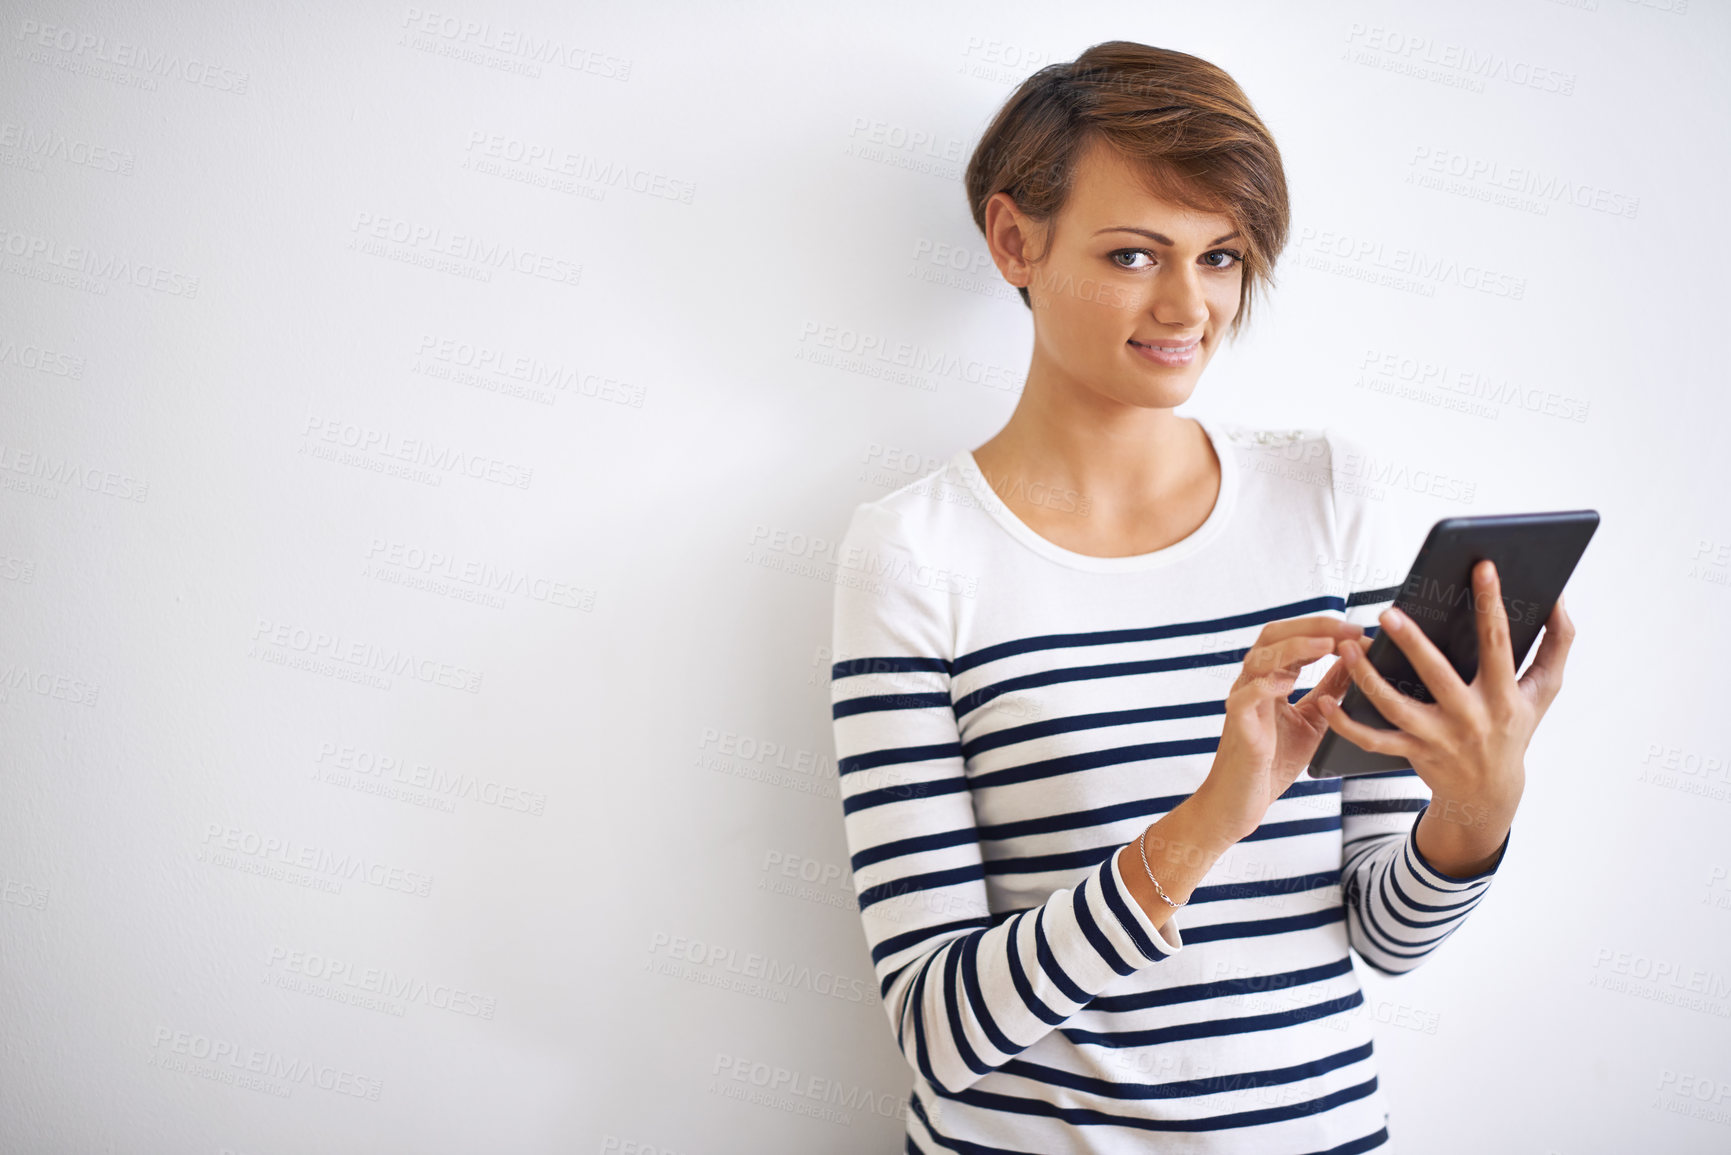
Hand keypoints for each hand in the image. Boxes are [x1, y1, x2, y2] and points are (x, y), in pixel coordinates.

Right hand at [1199, 615, 1367, 839]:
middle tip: (1347, 629)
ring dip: (1294, 647)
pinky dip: (1264, 686)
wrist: (1242, 801)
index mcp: (1270, 679)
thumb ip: (1330, 691)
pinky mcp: (1238, 727)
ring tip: (1326, 645)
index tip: (1358, 630)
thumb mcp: (1314, 719)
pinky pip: (1244, 698)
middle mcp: (1253, 684)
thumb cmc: (1272, 762)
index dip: (1323, 628)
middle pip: (1273, 636)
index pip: (1291, 637)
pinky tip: (1287, 684)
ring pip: (1259, 659)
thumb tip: (1356, 662)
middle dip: (1312, 626)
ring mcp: (1243, 703)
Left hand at [1319, 559, 1576, 866]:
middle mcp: (1471, 717)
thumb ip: (1557, 643)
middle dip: (1413, 644)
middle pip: (1438, 676)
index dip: (1492, 605)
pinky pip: (1374, 740)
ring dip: (1367, 678)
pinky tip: (1326, 700)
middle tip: (1387, 612)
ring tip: (1346, 648)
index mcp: (1503, 695)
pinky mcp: (1412, 753)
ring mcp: (1438, 738)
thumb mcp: (1545, 690)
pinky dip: (1347, 724)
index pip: (1499, 643)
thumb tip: (1559, 596)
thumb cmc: (1516, 727)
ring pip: (1396, 708)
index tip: (1483, 567)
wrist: (1490, 792)